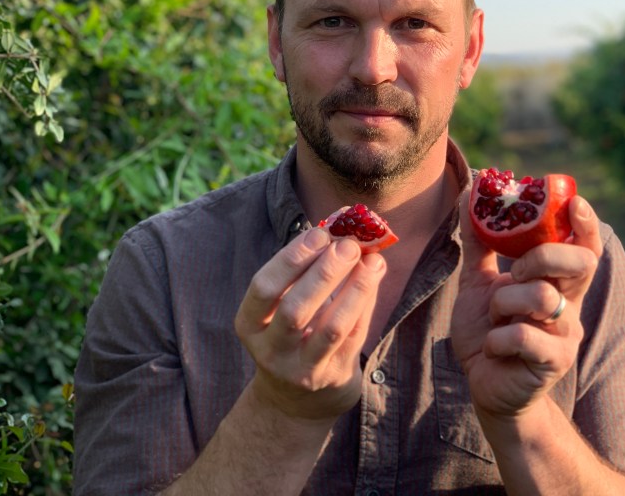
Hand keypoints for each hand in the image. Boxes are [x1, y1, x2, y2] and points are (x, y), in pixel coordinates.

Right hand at [234, 227, 386, 421]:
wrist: (297, 400)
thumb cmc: (292, 333)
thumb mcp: (283, 304)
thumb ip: (305, 268)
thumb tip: (341, 224)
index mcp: (250, 325)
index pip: (264, 289)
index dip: (291, 259)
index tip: (319, 234)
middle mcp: (271, 350)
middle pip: (295, 309)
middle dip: (324, 273)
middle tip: (349, 245)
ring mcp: (302, 369)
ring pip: (331, 327)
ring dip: (355, 289)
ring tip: (372, 260)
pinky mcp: (333, 377)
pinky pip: (354, 336)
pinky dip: (366, 303)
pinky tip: (374, 278)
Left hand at [451, 195, 602, 418]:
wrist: (485, 385)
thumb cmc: (487, 331)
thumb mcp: (478, 281)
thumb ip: (478, 241)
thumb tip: (470, 192)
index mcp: (556, 283)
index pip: (584, 247)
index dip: (584, 224)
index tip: (573, 201)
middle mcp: (569, 304)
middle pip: (579, 263)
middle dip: (542, 257)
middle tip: (514, 272)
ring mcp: (565, 334)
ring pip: (542, 298)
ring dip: (504, 305)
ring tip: (494, 321)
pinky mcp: (553, 362)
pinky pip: (521, 336)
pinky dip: (496, 339)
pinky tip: (493, 349)